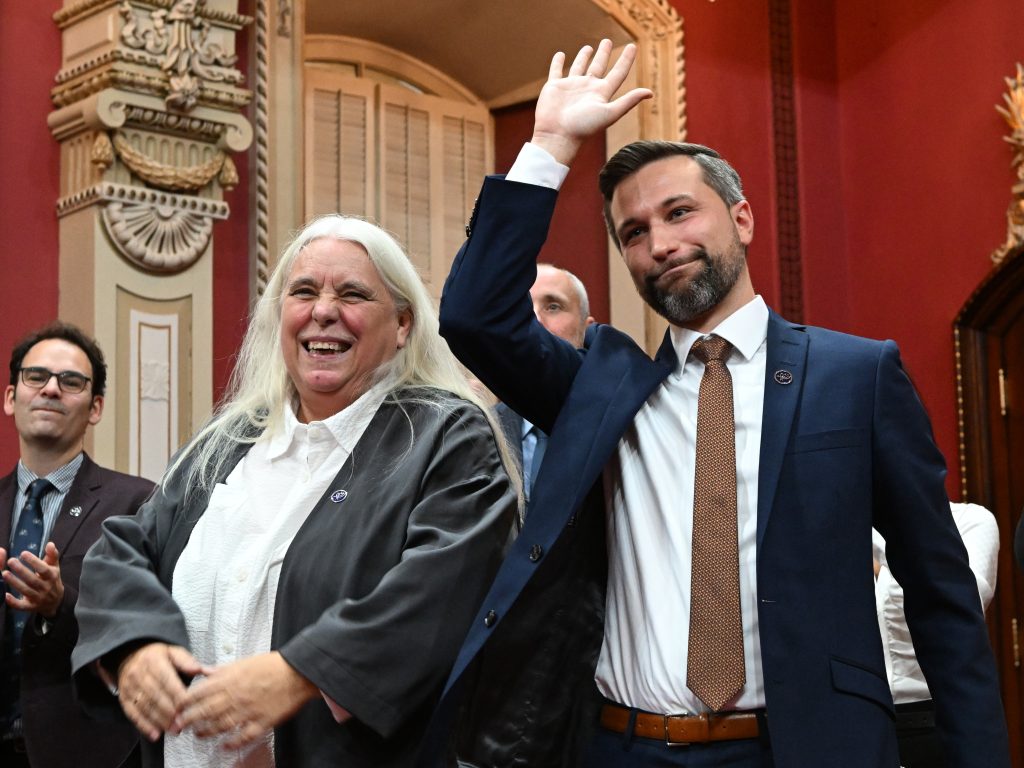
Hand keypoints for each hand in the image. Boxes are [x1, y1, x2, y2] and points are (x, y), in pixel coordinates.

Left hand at [1, 542, 64, 617]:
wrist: (57, 601)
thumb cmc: (52, 580)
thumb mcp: (55, 567)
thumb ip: (52, 555)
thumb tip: (50, 544)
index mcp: (52, 576)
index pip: (43, 569)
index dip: (34, 561)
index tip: (23, 553)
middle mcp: (46, 588)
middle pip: (33, 580)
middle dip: (21, 571)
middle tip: (10, 561)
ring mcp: (38, 598)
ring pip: (25, 591)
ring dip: (15, 583)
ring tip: (4, 573)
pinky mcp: (31, 607)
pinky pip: (22, 606)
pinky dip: (13, 602)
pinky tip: (5, 595)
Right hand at [118, 643, 201, 741]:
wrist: (130, 655)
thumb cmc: (156, 656)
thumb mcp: (173, 651)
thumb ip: (188, 661)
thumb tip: (203, 669)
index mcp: (153, 661)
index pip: (166, 679)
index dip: (177, 693)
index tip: (187, 704)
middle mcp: (139, 673)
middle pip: (155, 695)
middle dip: (170, 711)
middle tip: (182, 722)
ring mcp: (129, 687)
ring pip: (145, 706)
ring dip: (160, 721)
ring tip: (173, 729)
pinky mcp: (124, 698)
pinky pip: (133, 714)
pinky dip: (144, 726)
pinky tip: (155, 734)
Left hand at [175, 652, 317, 748]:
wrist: (298, 672)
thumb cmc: (273, 665)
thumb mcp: (244, 661)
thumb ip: (222, 669)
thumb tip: (204, 671)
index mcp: (231, 679)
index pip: (200, 692)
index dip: (185, 701)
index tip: (177, 707)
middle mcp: (236, 696)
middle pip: (206, 711)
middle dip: (189, 720)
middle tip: (179, 726)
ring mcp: (248, 711)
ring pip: (220, 725)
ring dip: (206, 732)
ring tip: (199, 735)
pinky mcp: (262, 722)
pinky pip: (243, 736)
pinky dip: (232, 743)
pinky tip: (224, 745)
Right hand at [532, 38, 652, 164]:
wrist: (558, 136)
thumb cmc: (583, 127)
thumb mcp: (610, 113)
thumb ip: (628, 101)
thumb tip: (650, 93)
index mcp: (601, 94)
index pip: (618, 73)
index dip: (626, 60)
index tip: (633, 46)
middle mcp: (587, 89)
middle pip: (598, 66)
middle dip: (604, 53)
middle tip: (607, 41)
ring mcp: (571, 87)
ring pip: (579, 67)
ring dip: (583, 57)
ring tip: (588, 48)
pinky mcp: (554, 87)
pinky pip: (556, 71)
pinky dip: (557, 63)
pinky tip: (560, 55)